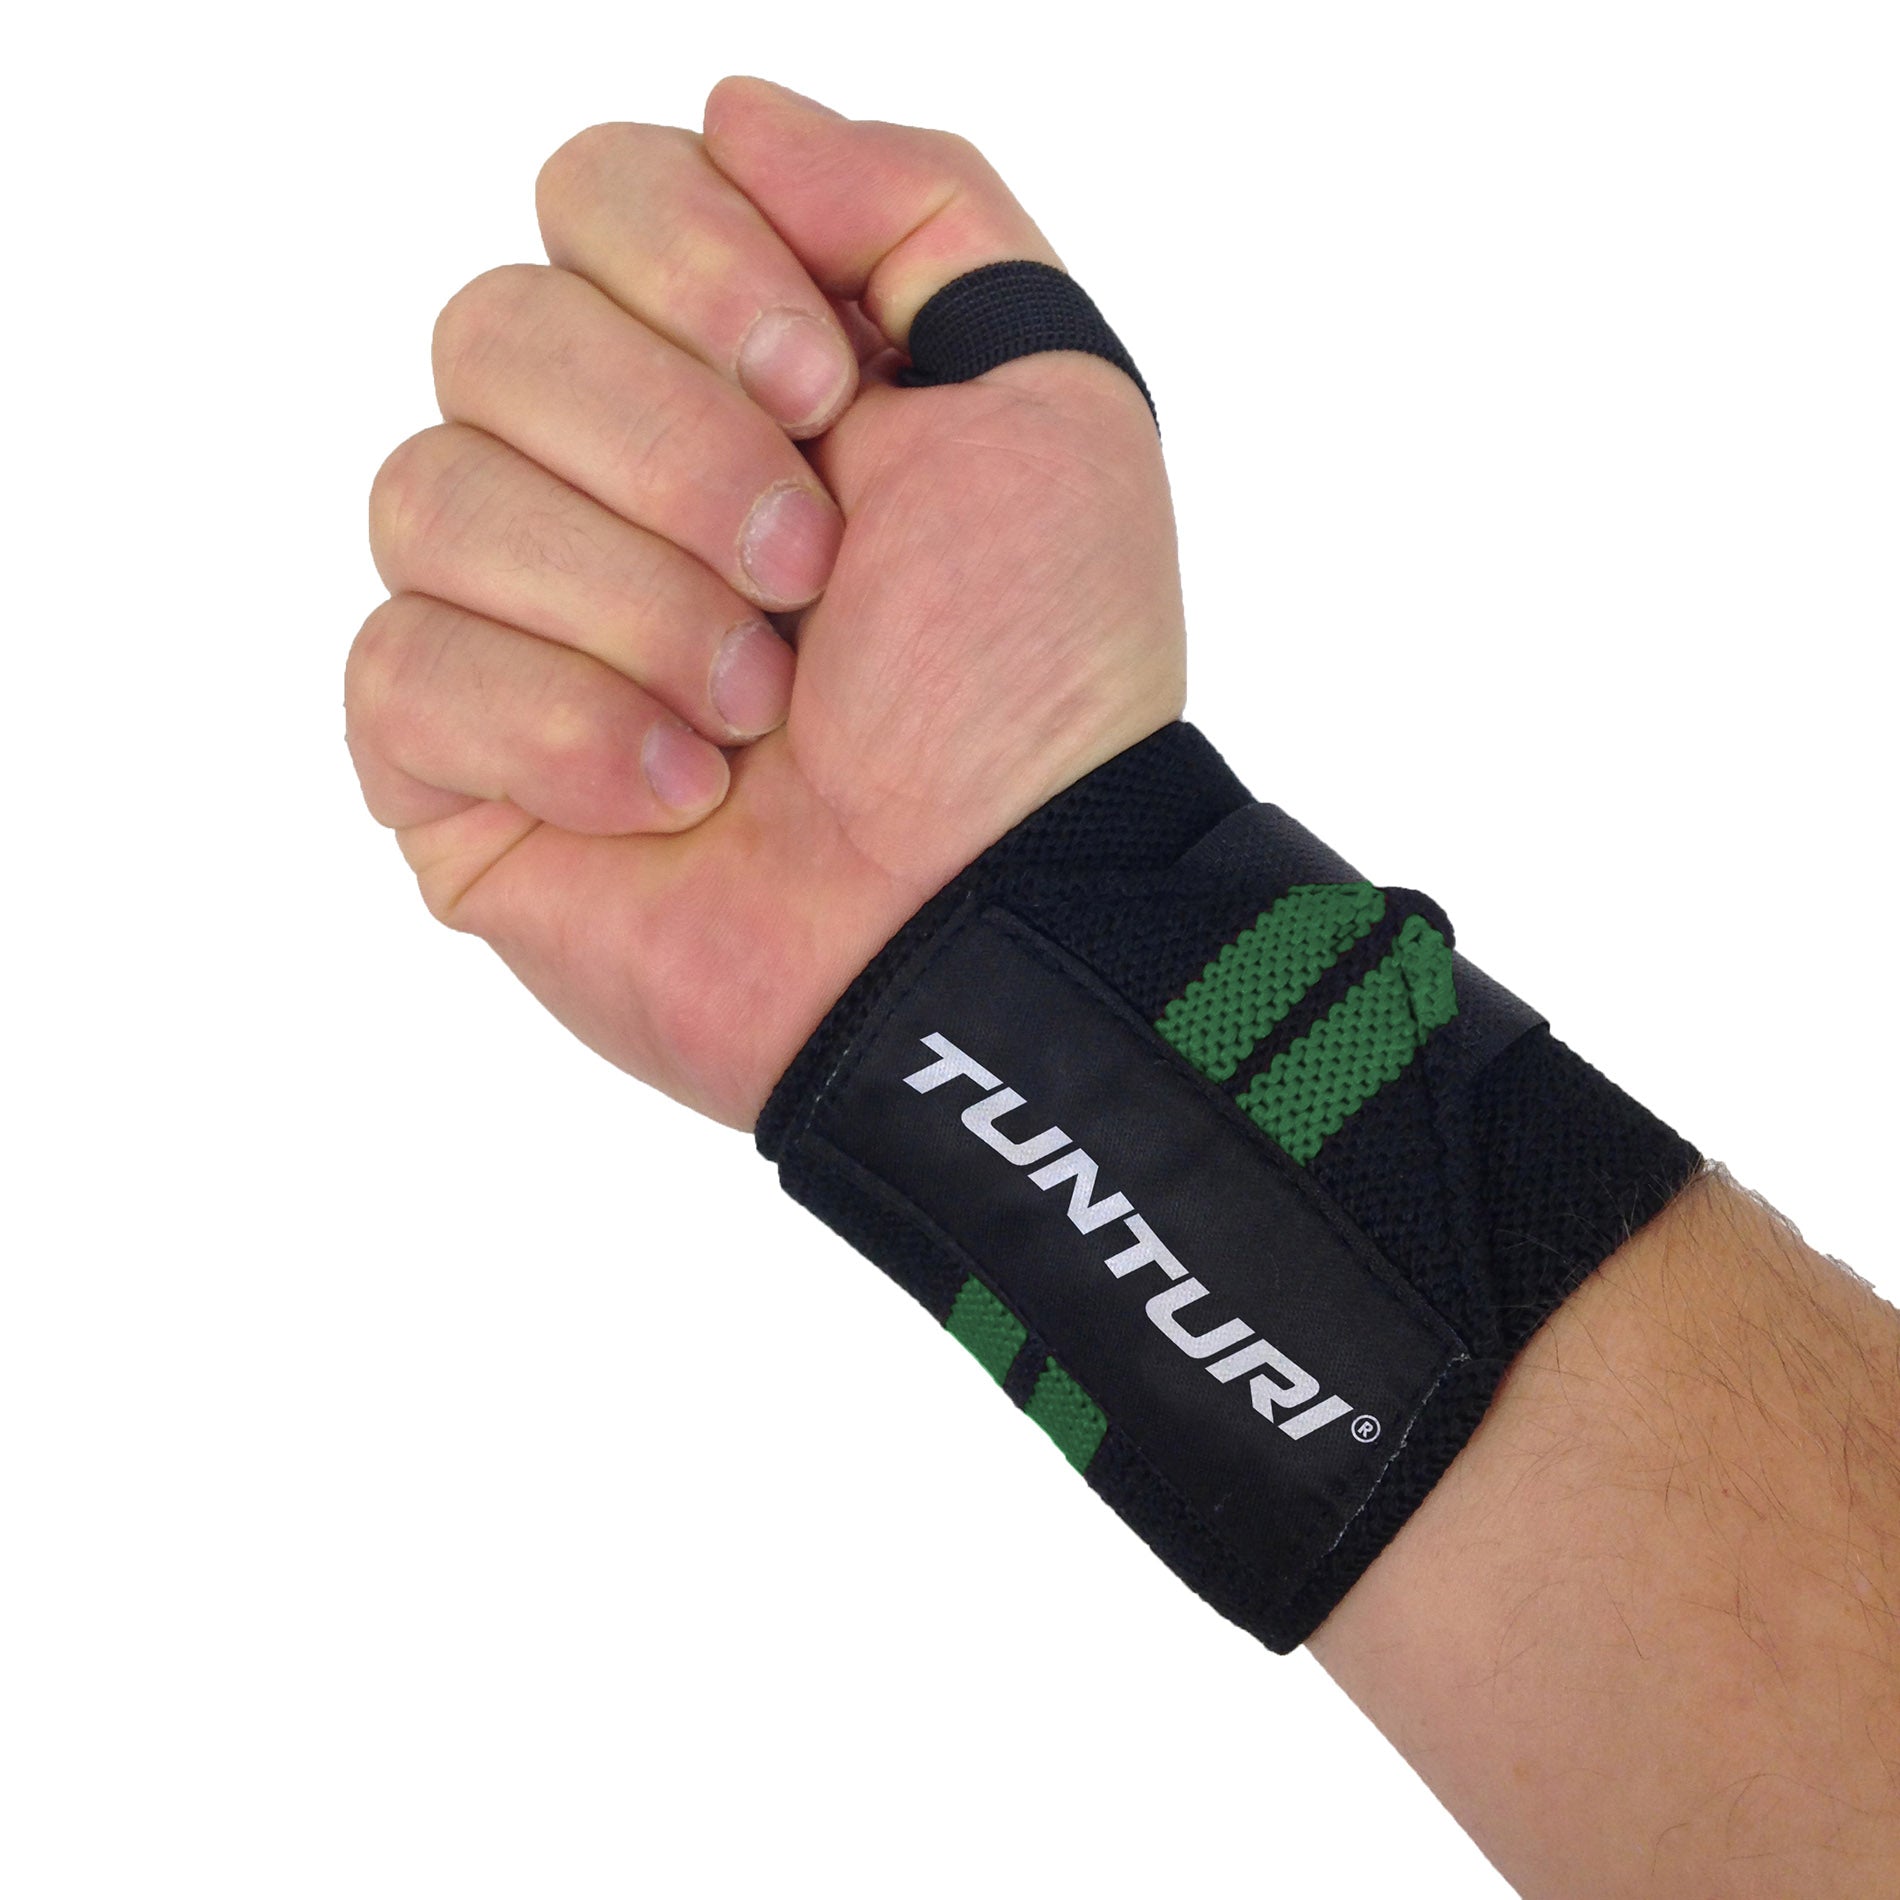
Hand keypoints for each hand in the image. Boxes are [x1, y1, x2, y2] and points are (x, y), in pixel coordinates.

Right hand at [346, 77, 1185, 1126]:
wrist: (996, 914)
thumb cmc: (1032, 679)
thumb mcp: (1047, 387)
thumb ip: (914, 199)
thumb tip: (729, 115)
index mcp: (728, 374)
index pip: (590, 193)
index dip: (689, 272)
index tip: (820, 397)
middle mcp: (602, 481)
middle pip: (491, 330)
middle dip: (673, 457)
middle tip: (808, 582)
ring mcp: (516, 627)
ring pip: (424, 494)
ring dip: (631, 606)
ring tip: (760, 713)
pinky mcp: (452, 771)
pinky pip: (398, 674)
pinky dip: (561, 732)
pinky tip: (679, 798)